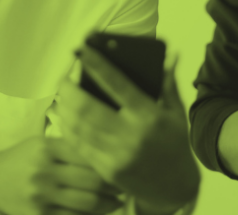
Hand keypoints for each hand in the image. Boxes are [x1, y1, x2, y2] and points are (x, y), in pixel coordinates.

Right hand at [0, 135, 124, 214]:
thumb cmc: (22, 158)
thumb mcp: (42, 143)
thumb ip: (70, 145)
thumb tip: (106, 150)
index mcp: (48, 148)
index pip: (88, 154)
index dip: (109, 161)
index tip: (122, 163)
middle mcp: (44, 171)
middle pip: (91, 180)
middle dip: (113, 185)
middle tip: (124, 185)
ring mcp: (41, 195)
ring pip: (86, 202)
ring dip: (107, 203)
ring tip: (117, 200)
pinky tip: (100, 212)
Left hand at [55, 45, 199, 213]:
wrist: (175, 187)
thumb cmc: (174, 143)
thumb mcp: (176, 112)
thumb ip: (168, 82)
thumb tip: (171, 54)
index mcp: (148, 115)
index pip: (116, 83)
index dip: (96, 64)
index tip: (81, 50)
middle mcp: (131, 135)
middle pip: (87, 107)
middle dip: (69, 89)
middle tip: (63, 78)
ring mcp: (116, 155)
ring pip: (78, 126)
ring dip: (64, 108)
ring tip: (61, 96)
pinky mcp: (106, 170)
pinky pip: (78, 145)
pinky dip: (68, 128)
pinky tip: (65, 117)